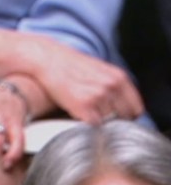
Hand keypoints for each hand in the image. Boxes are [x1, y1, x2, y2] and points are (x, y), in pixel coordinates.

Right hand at [20, 35, 143, 123]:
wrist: (48, 60)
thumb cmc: (70, 66)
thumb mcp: (100, 71)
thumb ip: (114, 87)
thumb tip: (120, 108)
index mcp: (120, 78)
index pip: (136, 109)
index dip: (125, 116)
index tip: (115, 119)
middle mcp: (112, 86)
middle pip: (123, 118)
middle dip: (112, 121)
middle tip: (97, 117)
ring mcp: (99, 95)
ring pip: (107, 122)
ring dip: (97, 122)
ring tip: (83, 112)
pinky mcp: (83, 104)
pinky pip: (92, 125)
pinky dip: (85, 124)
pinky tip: (76, 115)